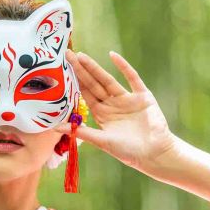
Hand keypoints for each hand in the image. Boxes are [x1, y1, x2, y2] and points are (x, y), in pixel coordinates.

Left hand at [56, 49, 176, 173]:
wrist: (154, 154)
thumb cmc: (128, 152)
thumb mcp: (102, 141)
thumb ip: (81, 131)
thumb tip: (56, 127)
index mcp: (102, 114)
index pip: (85, 95)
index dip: (74, 83)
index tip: (62, 70)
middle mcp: (113, 104)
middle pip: (94, 84)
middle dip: (81, 71)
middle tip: (67, 55)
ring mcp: (127, 99)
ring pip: (108, 80)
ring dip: (95, 68)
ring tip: (82, 56)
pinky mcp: (142, 96)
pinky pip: (132, 78)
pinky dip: (124, 67)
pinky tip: (112, 56)